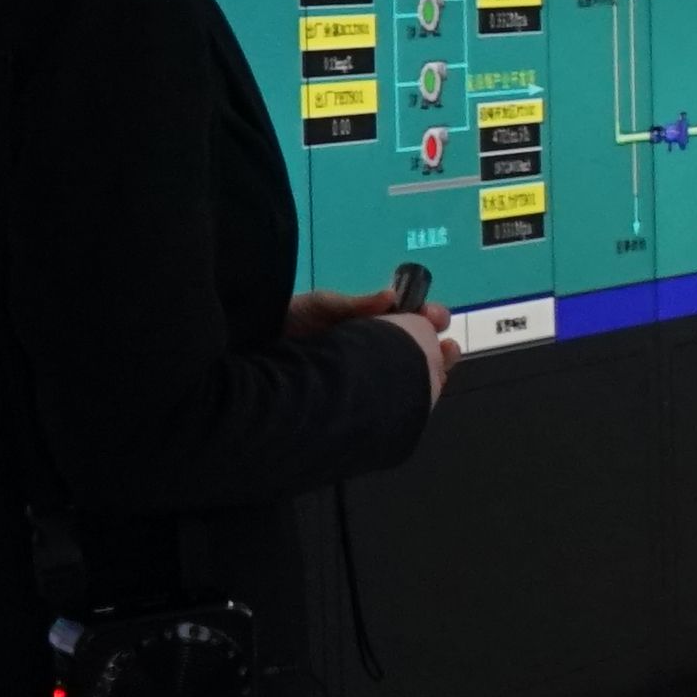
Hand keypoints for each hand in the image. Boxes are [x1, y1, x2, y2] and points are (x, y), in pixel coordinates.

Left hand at [295, 282, 458, 402]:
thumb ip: (355, 305)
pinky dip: (412, 392)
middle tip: (446, 343)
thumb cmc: (281, 327)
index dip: (424, 316)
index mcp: (359, 324)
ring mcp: (360, 374)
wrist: (250, 355)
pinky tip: (425, 389)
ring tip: (445, 361)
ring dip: (431, 367)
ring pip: (406, 372)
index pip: (403, 320)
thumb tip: (391, 297)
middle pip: (412, 346)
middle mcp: (365, 348)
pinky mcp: (355, 398)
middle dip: (435, 342)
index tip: (435, 316)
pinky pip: (391, 396)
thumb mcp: (318, 307)